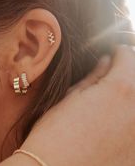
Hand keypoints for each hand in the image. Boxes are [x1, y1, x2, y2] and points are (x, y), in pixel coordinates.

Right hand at [19, 45, 134, 165]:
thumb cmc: (56, 131)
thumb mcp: (72, 96)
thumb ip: (94, 76)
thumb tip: (106, 62)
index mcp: (120, 89)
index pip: (127, 56)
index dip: (118, 52)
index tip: (112, 53)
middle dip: (127, 70)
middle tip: (112, 72)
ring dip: (128, 93)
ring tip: (110, 97)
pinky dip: (128, 116)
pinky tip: (112, 120)